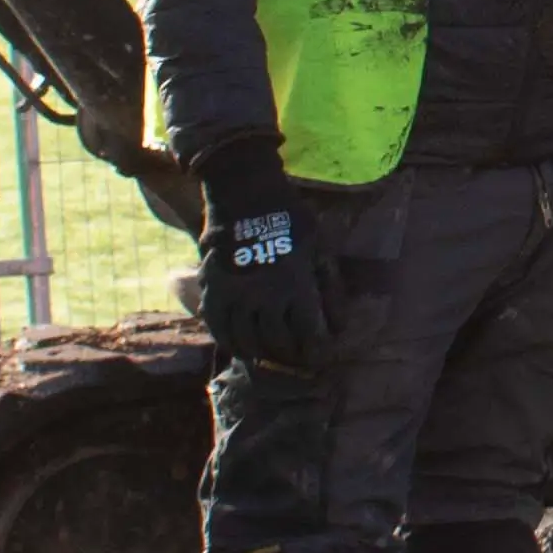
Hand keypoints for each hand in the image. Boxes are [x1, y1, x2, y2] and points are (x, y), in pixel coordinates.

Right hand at [193, 146, 334, 373]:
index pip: (310, 333)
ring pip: (246, 340)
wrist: (245, 194)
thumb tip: (339, 323)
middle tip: (295, 358)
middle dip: (290, 354)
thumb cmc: (290, 218)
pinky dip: (227, 342)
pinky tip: (237, 347)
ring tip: (268, 357)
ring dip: (260, 354)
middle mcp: (265, 295)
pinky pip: (216, 327)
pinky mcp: (213, 289)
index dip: (318, 349)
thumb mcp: (320, 247)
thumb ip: (330, 286)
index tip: (320, 353)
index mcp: (296, 284)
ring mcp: (236, 294)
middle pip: (277, 341)